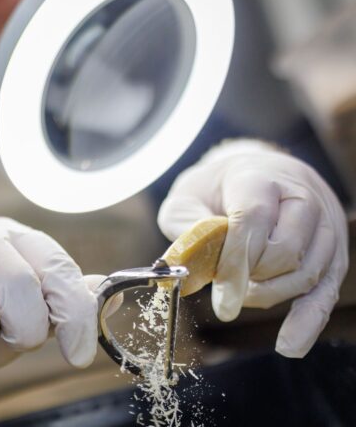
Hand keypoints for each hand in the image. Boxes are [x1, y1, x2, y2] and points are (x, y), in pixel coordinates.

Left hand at [158, 139, 347, 357]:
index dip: (235, 260)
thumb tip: (185, 263)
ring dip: (269, 293)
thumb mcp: (187, 196)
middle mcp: (302, 197)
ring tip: (242, 291)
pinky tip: (289, 345)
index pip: (254, 219)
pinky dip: (307, 321)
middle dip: (252, 276)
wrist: (256, 172)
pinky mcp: (333, 253)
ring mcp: (325, 226)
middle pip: (286, 250)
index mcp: (261, 177)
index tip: (218, 297)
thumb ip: (186, 226)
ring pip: (307, 273)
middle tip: (227, 280)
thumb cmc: (217, 189)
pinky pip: (325, 292)